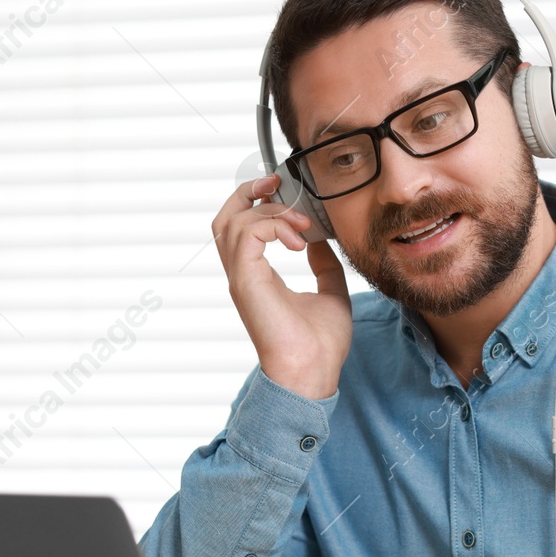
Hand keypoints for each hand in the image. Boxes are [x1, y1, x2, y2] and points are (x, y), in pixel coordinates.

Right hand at [212, 175, 350, 399]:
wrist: (314, 372)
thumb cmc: (321, 344)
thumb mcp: (330, 291)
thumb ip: (322, 264)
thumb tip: (319, 239)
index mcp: (259, 277)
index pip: (242, 228)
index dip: (259, 204)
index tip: (286, 194)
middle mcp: (244, 275)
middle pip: (224, 218)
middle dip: (248, 193)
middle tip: (277, 184)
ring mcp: (241, 278)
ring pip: (231, 221)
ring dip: (268, 211)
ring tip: (298, 223)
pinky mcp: (246, 281)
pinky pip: (246, 233)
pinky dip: (272, 226)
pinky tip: (297, 240)